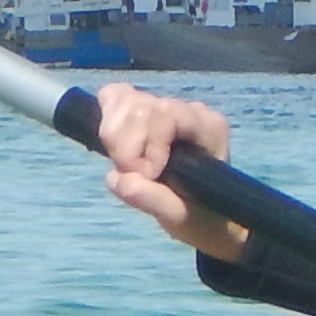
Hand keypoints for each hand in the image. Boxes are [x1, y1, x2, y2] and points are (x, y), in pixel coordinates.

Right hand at [94, 84, 248, 261]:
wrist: (205, 215)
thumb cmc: (200, 216)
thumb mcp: (182, 218)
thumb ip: (154, 200)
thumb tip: (117, 179)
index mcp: (208, 128)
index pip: (167, 115)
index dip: (148, 144)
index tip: (147, 175)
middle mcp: (188, 110)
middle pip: (140, 105)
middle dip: (125, 144)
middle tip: (133, 176)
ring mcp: (165, 106)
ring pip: (123, 98)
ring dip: (113, 135)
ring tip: (125, 164)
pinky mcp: (145, 109)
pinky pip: (116, 97)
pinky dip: (107, 118)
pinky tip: (115, 145)